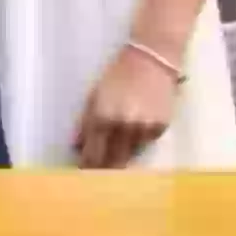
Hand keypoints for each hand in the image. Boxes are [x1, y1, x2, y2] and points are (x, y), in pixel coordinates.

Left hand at [74, 45, 177, 167]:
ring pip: (131, 155)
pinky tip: (137, 129)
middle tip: (99, 176)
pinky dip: (139, 141)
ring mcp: (143, 129)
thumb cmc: (119, 74)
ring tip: (117, 152)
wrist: (152, 59)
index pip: (93, 152)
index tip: (84, 173)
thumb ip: (84, 122)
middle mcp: (123, 126)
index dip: (88, 165)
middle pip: (113, 160)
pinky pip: (146, 144)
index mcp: (102, 116)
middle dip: (105, 169)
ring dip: (122, 155)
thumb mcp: (95, 94)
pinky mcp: (160, 129)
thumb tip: (75, 146)